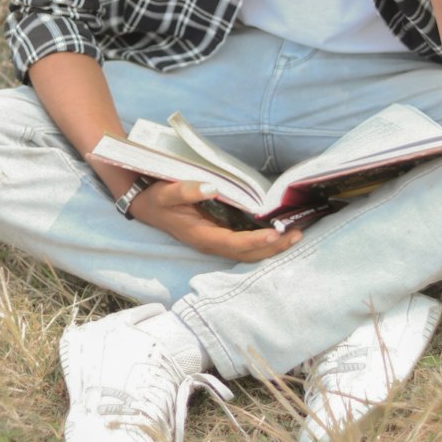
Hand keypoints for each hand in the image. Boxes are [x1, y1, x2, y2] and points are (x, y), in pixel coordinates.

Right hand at [130, 179, 303, 261]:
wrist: (144, 202)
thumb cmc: (157, 197)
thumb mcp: (165, 192)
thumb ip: (186, 190)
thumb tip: (211, 187)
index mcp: (202, 236)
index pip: (234, 244)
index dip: (256, 241)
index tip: (276, 233)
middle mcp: (211, 243)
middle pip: (247, 254)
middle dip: (273, 247)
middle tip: (297, 235)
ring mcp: (216, 241)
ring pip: (249, 252)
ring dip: (273, 247)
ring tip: (296, 235)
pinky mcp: (220, 234)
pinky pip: (246, 244)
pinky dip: (265, 241)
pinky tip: (280, 232)